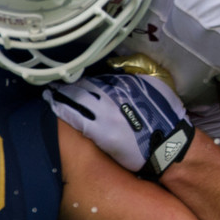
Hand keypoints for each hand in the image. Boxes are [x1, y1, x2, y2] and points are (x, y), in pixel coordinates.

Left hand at [44, 72, 193, 179]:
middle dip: (68, 84)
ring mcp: (103, 110)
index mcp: (125, 83)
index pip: (98, 77)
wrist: (169, 143)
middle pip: (83, 85)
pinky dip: (62, 108)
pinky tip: (53, 105)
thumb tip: (124, 76)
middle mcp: (111, 93)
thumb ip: (137, 80)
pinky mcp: (99, 129)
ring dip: (60, 94)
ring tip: (50, 93)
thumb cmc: (166, 118)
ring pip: (76, 97)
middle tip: (54, 83)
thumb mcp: (155, 88)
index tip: (74, 77)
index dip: (84, 78)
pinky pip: (74, 116)